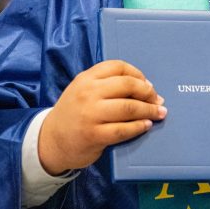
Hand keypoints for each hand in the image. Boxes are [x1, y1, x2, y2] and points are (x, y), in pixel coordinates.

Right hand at [38, 60, 165, 174]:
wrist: (50, 141)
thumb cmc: (74, 113)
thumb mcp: (83, 90)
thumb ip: (106, 84)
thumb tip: (145, 86)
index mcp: (86, 79)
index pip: (118, 67)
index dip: (138, 74)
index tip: (148, 84)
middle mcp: (88, 93)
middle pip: (128, 85)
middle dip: (148, 93)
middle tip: (158, 100)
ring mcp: (90, 114)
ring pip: (129, 107)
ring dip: (149, 110)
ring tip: (159, 113)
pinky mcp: (94, 135)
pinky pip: (124, 129)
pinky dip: (139, 126)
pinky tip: (146, 125)